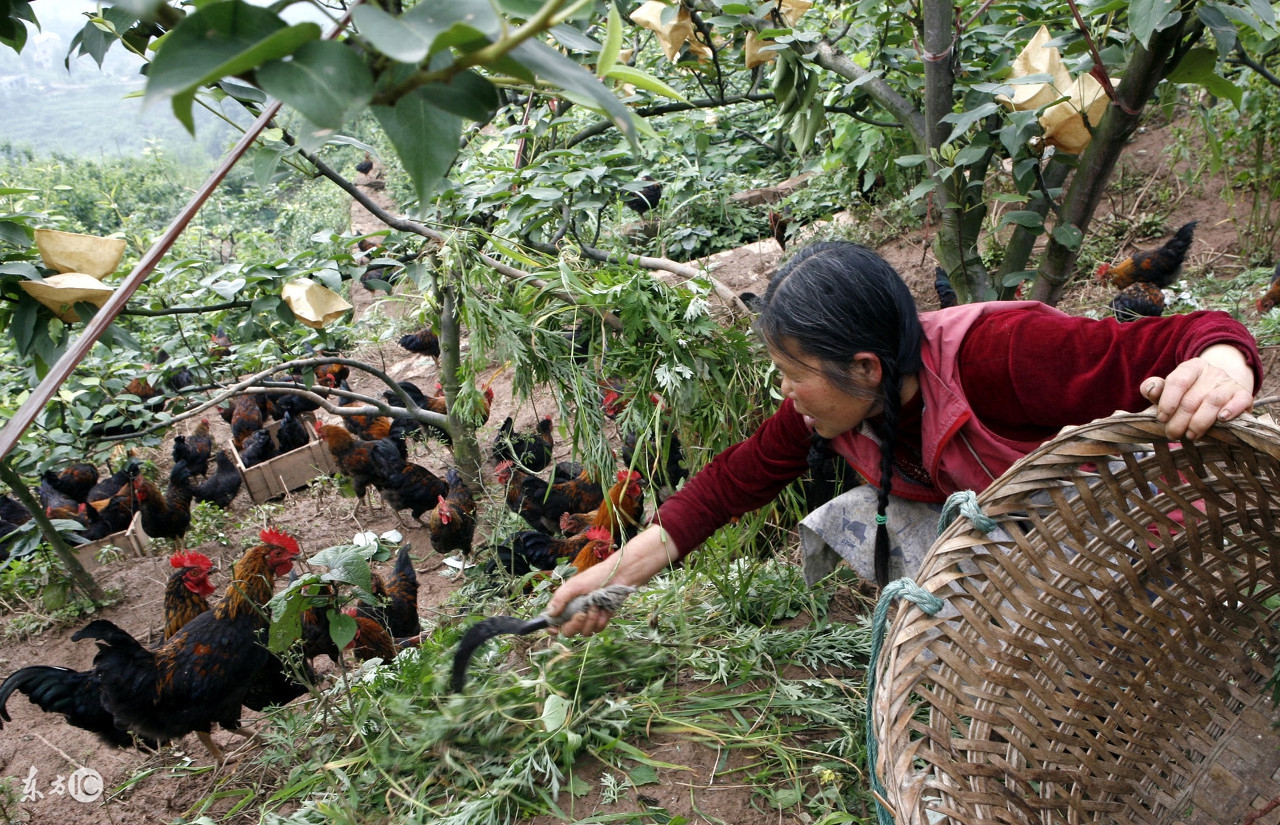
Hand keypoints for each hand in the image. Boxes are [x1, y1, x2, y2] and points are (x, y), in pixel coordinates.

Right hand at [546, 524, 678, 636]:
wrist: (619, 577)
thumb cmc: (595, 577)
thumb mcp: (574, 585)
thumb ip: (560, 599)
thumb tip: (550, 614)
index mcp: (565, 604)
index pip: (553, 621)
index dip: (552, 628)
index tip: (556, 630)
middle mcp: (574, 612)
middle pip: (568, 631)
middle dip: (575, 624)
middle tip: (582, 613)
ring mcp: (588, 617)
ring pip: (584, 631)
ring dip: (591, 619)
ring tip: (596, 605)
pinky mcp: (601, 620)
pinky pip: (597, 629)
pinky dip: (601, 620)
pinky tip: (604, 610)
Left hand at [1141, 345, 1254, 439]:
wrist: (1221, 392)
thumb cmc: (1189, 394)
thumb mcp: (1170, 390)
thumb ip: (1156, 389)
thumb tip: (1149, 390)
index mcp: (1191, 367)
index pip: (1177, 381)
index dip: (1167, 402)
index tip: (1162, 418)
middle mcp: (1211, 372)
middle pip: (1192, 398)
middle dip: (1179, 421)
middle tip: (1173, 434)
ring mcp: (1228, 383)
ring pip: (1213, 401)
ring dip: (1199, 422)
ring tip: (1190, 435)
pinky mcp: (1243, 395)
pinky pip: (1240, 401)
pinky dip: (1231, 410)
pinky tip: (1221, 420)